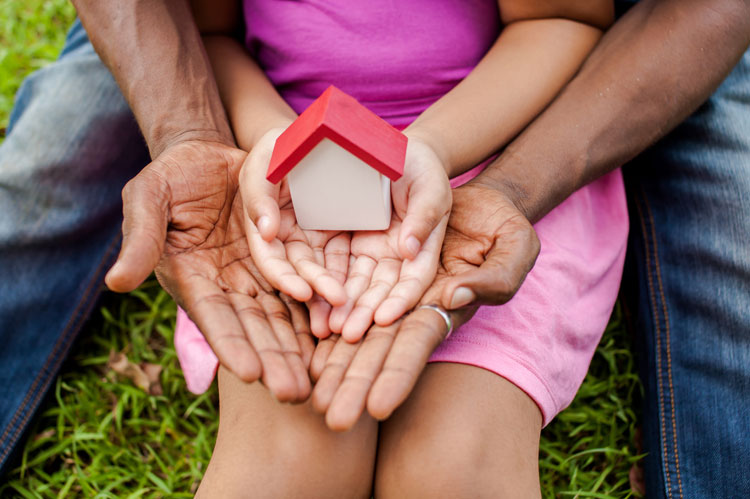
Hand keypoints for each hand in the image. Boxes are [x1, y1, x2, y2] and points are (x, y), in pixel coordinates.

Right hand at [105, 139, 313, 401]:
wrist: (206, 156)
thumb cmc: (170, 176)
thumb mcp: (148, 198)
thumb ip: (140, 239)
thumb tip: (116, 283)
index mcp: (192, 277)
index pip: (213, 317)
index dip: (231, 345)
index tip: (250, 374)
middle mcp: (225, 285)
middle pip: (253, 329)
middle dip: (272, 361)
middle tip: (294, 393)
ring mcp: (254, 275)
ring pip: (281, 317)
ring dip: (297, 347)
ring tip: (316, 379)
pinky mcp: (278, 261)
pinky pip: (300, 290)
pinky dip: (315, 313)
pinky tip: (333, 336)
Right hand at [240, 128, 348, 322]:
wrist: (319, 132)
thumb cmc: (284, 142)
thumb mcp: (265, 157)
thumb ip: (259, 192)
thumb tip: (266, 233)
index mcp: (265, 223)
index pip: (270, 258)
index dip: (282, 277)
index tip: (302, 291)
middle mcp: (288, 237)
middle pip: (300, 270)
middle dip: (316, 289)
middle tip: (338, 302)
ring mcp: (313, 238)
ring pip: (323, 271)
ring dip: (333, 291)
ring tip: (349, 305)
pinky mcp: (337, 235)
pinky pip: (344, 260)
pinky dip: (351, 277)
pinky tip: (365, 292)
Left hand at [310, 181, 539, 428]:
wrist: (476, 201)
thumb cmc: (504, 224)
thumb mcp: (515, 246)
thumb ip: (495, 277)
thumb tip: (454, 295)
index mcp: (447, 304)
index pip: (417, 344)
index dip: (398, 374)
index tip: (376, 408)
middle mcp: (414, 306)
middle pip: (380, 349)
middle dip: (356, 384)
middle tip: (331, 420)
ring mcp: (390, 290)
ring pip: (357, 330)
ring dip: (335, 364)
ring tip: (311, 398)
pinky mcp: (372, 268)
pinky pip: (345, 297)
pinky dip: (326, 322)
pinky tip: (307, 350)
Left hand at [328, 136, 451, 341]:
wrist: (393, 152)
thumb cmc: (420, 167)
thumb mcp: (430, 186)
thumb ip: (424, 216)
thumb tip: (409, 249)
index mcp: (422, 247)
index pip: (414, 279)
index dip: (401, 299)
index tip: (385, 318)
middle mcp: (396, 257)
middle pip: (382, 291)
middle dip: (365, 313)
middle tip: (349, 334)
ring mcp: (370, 253)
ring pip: (356, 285)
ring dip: (343, 308)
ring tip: (328, 329)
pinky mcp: (346, 244)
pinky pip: (334, 267)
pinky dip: (324, 285)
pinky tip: (311, 304)